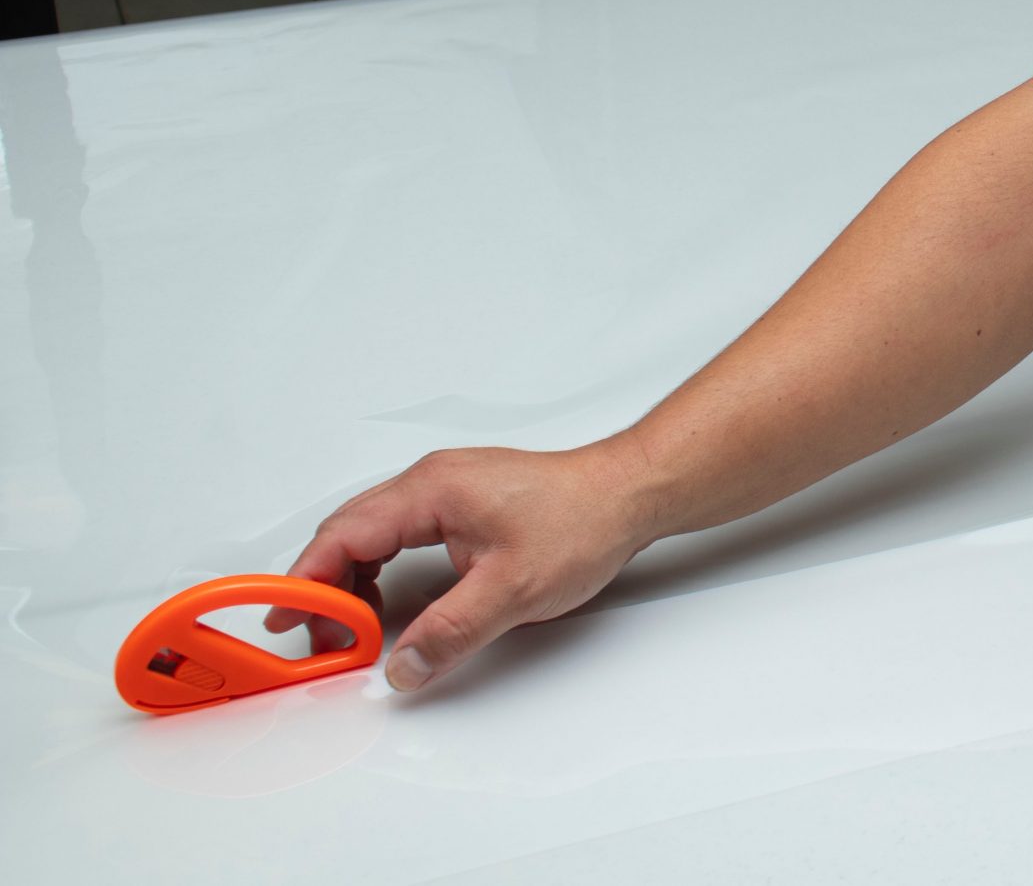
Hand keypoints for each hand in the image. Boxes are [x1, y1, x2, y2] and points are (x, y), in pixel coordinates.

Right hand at [261, 443, 658, 692]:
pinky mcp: (462, 504)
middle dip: (325, 587)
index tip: (285, 619)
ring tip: (354, 629)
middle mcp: (432, 482)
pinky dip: (382, 569)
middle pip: (350, 533)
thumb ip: (451, 632)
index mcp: (431, 491)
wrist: (630, 494)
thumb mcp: (513, 590)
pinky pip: (399, 534)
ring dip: (354, 580)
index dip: (308, 580)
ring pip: (373, 534)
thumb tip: (402, 667)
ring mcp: (446, 490)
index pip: (345, 535)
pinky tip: (389, 603)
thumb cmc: (583, 521)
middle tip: (319, 638)